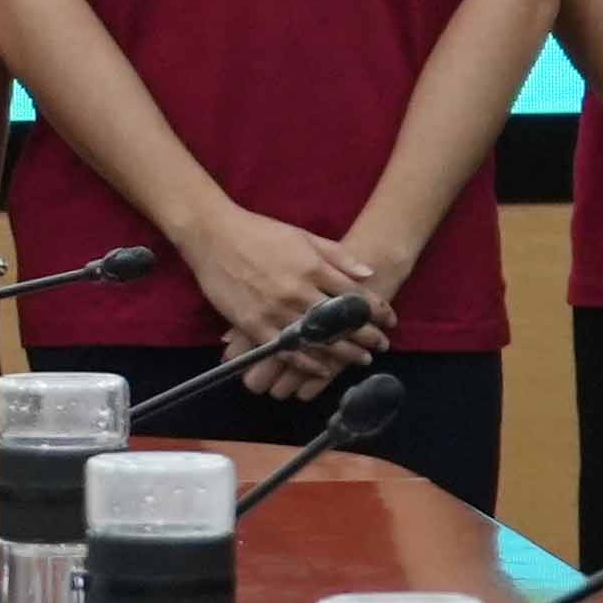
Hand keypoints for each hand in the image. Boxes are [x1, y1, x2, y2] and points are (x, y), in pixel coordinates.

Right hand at [171, 207, 374, 393]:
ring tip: (362, 360)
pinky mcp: (253, 325)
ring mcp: (275, 310)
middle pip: (342, 322)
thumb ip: (337, 256)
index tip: (389, 321)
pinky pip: (286, 350)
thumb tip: (369, 273)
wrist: (213, 236)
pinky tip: (323, 370)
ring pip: (318, 340)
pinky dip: (307, 363)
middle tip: (382, 345)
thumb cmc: (259, 232)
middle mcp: (297, 292)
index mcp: (312, 268)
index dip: (376, 311)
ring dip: (344, 353)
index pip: (354, 296)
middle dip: (367, 336)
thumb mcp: (303, 236)